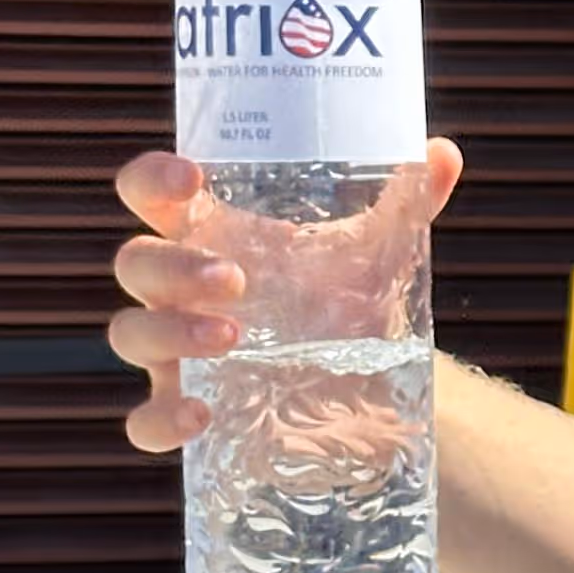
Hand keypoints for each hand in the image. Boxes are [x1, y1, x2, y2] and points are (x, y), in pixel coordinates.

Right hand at [108, 142, 465, 452]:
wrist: (370, 385)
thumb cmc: (347, 299)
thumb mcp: (377, 251)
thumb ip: (408, 201)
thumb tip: (443, 152)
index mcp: (211, 234)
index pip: (151, 192)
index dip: (153, 178)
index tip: (191, 177)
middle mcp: (180, 289)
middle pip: (136, 262)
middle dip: (173, 265)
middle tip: (234, 278)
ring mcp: (176, 351)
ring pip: (131, 332)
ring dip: (170, 331)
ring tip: (233, 336)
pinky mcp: (187, 410)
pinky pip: (145, 420)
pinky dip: (161, 419)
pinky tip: (202, 415)